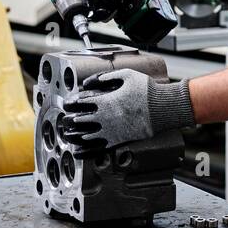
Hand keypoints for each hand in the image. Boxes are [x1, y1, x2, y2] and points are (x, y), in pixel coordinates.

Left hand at [59, 69, 194, 155]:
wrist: (163, 108)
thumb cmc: (147, 90)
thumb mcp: (126, 76)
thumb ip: (104, 77)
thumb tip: (88, 82)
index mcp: (105, 101)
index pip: (81, 103)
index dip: (71, 104)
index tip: (67, 105)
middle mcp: (105, 118)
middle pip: (79, 121)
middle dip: (69, 121)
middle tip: (64, 121)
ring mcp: (111, 131)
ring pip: (85, 136)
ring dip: (74, 135)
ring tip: (67, 135)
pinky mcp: (118, 140)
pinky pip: (98, 148)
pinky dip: (85, 151)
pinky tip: (78, 152)